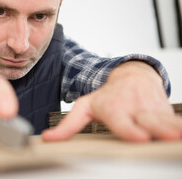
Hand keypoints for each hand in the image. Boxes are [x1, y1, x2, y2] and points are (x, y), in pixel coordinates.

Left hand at [42, 61, 181, 141]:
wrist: (132, 76)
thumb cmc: (107, 95)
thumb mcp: (85, 107)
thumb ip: (68, 125)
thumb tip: (47, 139)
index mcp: (114, 107)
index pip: (121, 120)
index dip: (130, 128)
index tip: (139, 136)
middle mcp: (135, 107)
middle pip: (150, 121)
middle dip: (158, 128)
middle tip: (167, 135)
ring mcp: (153, 109)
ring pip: (166, 120)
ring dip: (173, 127)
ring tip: (177, 134)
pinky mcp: (167, 110)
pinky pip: (176, 120)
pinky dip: (178, 125)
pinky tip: (180, 132)